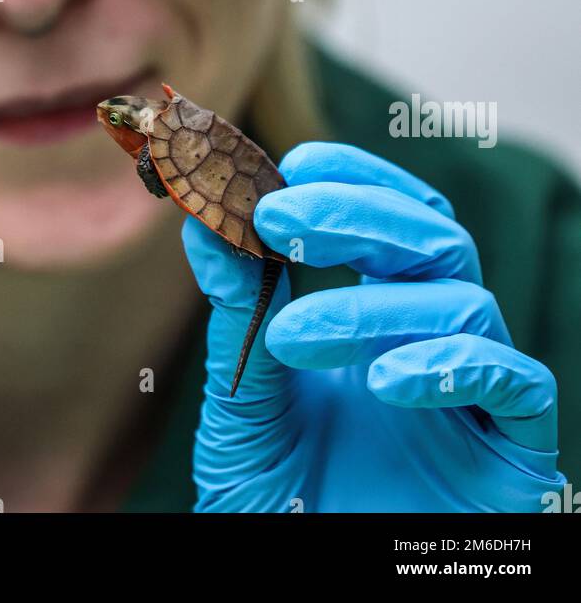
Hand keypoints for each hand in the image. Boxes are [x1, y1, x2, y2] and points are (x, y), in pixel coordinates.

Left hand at [182, 142, 564, 511]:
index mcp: (382, 318)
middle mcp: (436, 341)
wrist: (305, 585)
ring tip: (294, 333)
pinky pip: (517, 383)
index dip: (354, 178)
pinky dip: (456, 367)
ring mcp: (478, 394)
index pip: (392, 217)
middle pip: (431, 237)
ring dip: (372, 305)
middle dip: (356, 213)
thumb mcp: (244, 406)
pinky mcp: (513, 453)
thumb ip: (235, 318)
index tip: (292, 161)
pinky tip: (388, 383)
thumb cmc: (280, 505)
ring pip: (461, 299)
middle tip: (279, 214)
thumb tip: (204, 224)